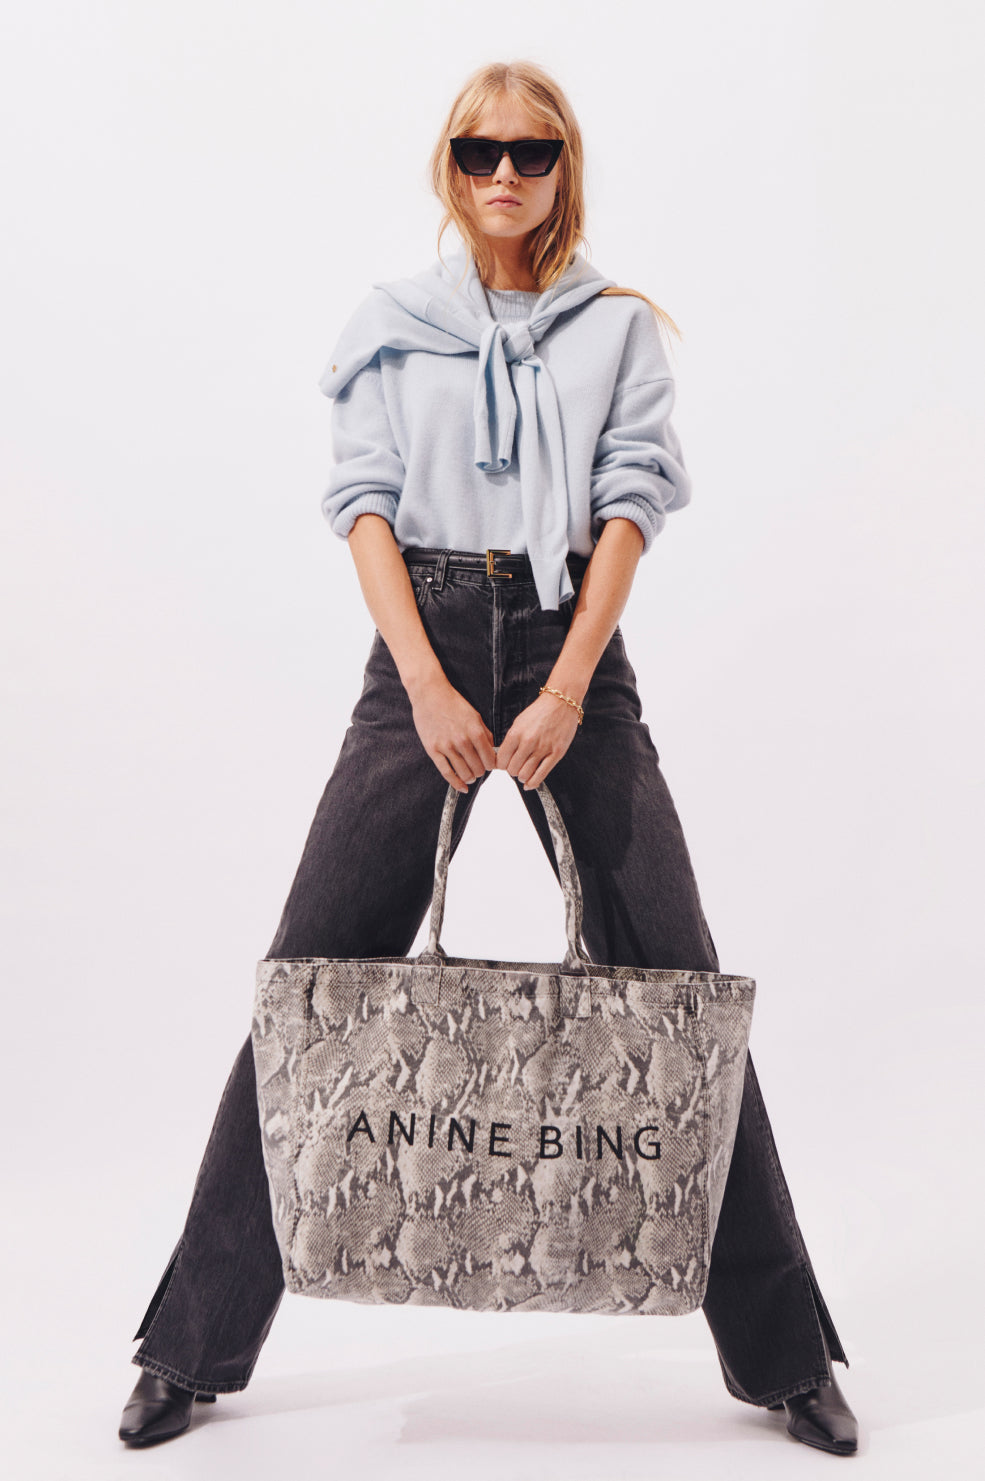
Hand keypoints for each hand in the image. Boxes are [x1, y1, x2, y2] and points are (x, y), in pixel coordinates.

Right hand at [410, 675, 495, 793]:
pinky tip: (462, 787)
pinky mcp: (433, 750)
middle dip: (481, 771)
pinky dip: (456, 783)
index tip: (490, 765)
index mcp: (475, 732)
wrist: (430, 694)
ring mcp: (447, 747)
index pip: (490, 759)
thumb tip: (492, 751)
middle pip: (478, 768)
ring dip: (470, 777)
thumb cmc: (453, 703)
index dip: (492, 765)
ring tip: (470, 776)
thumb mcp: (475, 716)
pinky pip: (447, 773)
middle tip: (479, 769)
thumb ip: (485, 734)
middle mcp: (462, 741)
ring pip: (464, 773)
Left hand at [496, 691, 580, 789]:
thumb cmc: (540, 711)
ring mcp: (543, 748)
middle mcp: (528, 742)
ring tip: (524, 772)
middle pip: (512, 769)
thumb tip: (504, 756)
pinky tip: (530, 783)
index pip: (501, 760)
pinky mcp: (556, 753)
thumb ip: (511, 740)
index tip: (504, 765)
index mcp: (516, 733)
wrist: (561, 702)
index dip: (501, 765)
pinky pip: (541, 774)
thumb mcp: (519, 722)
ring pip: (525, 774)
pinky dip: (533, 783)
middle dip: (512, 771)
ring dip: (522, 776)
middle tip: (516, 767)